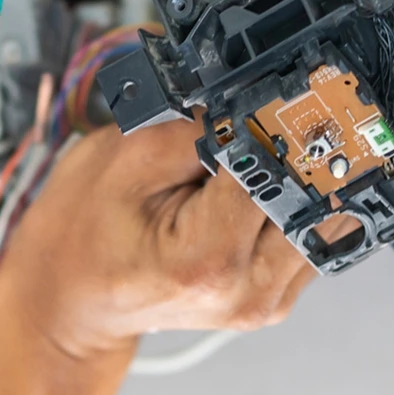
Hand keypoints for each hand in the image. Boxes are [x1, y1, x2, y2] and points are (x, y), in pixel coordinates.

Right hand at [0, 119, 344, 363]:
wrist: (71, 299)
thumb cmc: (82, 234)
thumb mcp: (121, 156)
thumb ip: (194, 127)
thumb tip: (250, 101)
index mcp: (208, 261)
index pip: (273, 171)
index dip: (267, 124)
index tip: (259, 94)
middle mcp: (249, 290)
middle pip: (312, 195)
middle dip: (285, 150)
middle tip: (248, 123)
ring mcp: (268, 300)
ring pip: (322, 215)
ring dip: (289, 178)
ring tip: (233, 166)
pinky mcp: (277, 294)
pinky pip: (308, 233)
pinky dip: (286, 202)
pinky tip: (244, 191)